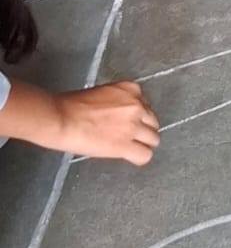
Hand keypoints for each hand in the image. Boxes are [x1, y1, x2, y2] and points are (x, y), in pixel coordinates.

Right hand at [2, 79, 160, 164]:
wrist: (60, 118)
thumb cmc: (70, 106)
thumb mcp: (102, 93)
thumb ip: (117, 102)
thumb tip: (119, 115)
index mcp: (130, 89)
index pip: (146, 105)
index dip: (138, 116)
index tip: (129, 121)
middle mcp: (136, 106)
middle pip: (153, 122)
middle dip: (144, 130)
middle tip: (131, 137)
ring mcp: (132, 126)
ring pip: (153, 139)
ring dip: (144, 144)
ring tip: (131, 148)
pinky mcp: (124, 145)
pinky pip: (145, 155)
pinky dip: (139, 158)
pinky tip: (131, 158)